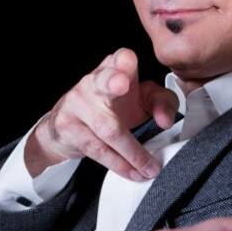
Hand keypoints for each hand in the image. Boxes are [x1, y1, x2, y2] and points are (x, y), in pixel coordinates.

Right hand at [25, 47, 179, 180]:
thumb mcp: (141, 100)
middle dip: (112, 81)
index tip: (129, 66)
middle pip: (103, 81)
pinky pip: (98, 149)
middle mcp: (93, 82)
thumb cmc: (110, 108)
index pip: (121, 58)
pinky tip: (132, 171)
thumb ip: (162, 102)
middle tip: (121, 84)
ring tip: (149, 167)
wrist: (66, 128)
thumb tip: (165, 120)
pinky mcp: (68, 128)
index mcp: (114, 68)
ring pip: (108, 128)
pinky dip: (119, 164)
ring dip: (131, 152)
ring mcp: (77, 104)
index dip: (124, 62)